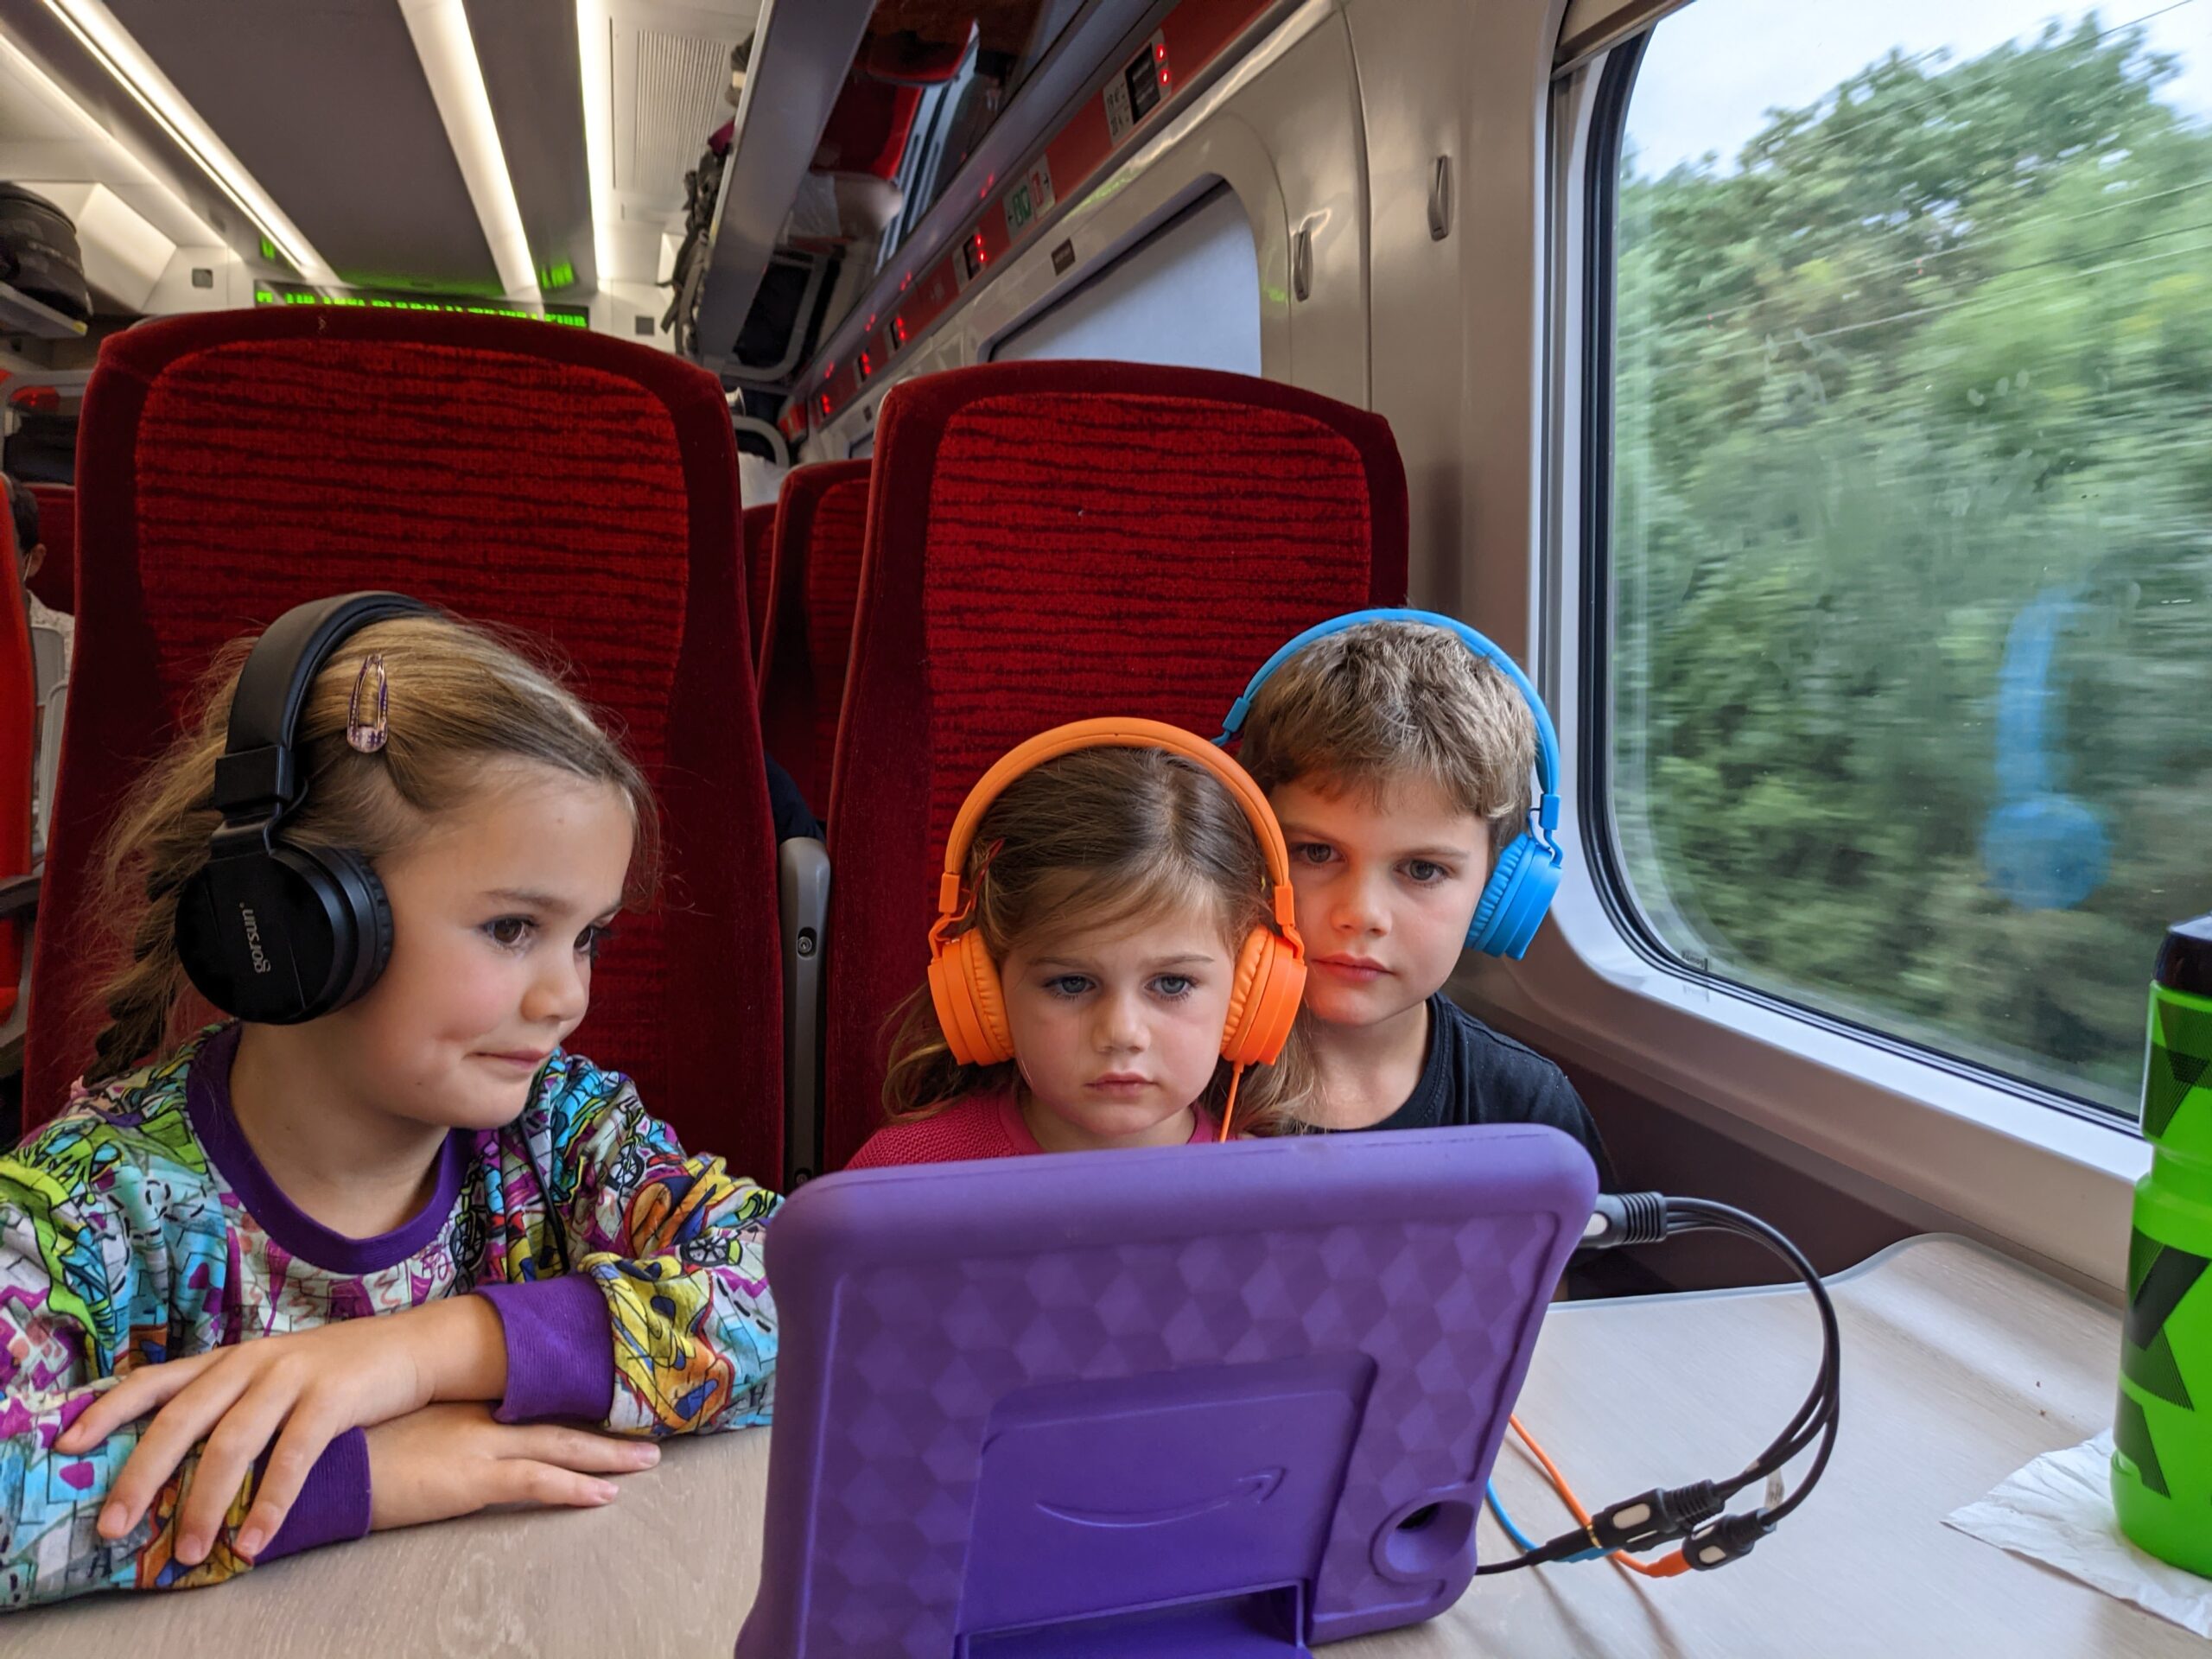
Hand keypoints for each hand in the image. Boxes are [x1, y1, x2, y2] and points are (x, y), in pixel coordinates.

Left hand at [56, 1297, 506, 1565]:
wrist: (415, 1347)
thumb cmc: (339, 1373)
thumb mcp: (276, 1376)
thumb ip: (232, 1404)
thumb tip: (178, 1462)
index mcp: (233, 1357)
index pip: (157, 1379)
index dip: (109, 1410)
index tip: (69, 1446)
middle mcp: (253, 1360)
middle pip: (182, 1417)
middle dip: (141, 1474)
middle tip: (113, 1526)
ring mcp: (293, 1375)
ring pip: (232, 1442)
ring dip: (204, 1501)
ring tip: (187, 1551)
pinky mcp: (333, 1396)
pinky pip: (292, 1456)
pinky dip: (269, 1502)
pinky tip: (255, 1539)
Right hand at [366, 1404, 659, 1532]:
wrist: (315, 1458)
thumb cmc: (339, 1446)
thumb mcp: (384, 1426)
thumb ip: (415, 1426)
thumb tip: (426, 1434)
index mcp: (457, 1403)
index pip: (526, 1404)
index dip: (566, 1407)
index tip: (602, 1406)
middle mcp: (477, 1418)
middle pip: (556, 1422)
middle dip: (604, 1431)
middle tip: (646, 1437)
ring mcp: (478, 1446)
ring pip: (561, 1448)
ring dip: (607, 1457)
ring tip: (646, 1462)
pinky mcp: (472, 1479)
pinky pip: (537, 1483)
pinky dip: (574, 1488)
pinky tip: (605, 1496)